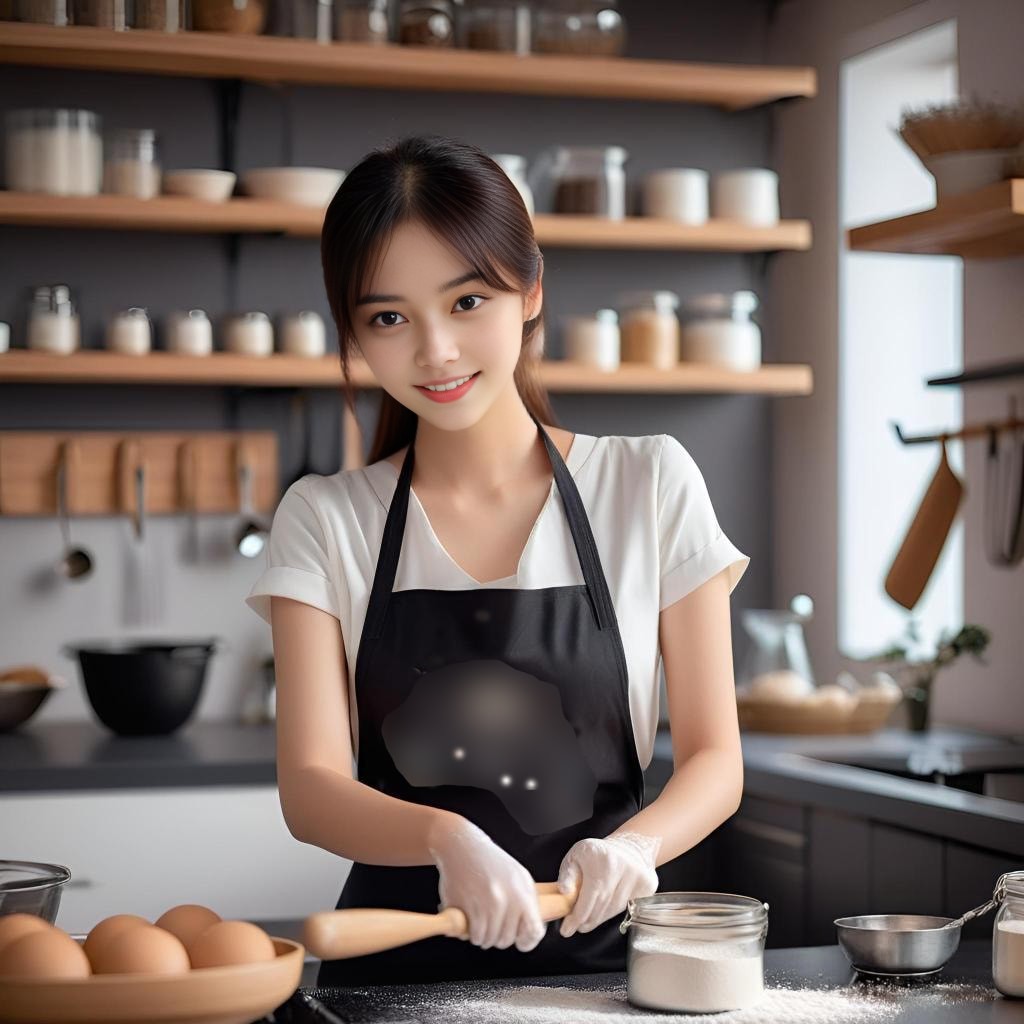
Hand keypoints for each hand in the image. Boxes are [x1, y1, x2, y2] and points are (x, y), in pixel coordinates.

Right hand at [427, 815, 545, 952]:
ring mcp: (489, 903)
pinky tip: (469, 921)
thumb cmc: (489, 861)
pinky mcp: (470, 906)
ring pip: (490, 940)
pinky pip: (475, 935)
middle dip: (498, 937)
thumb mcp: (517, 876)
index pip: (534, 931)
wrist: (461, 846)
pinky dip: (471, 933)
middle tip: (491, 925)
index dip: (527, 942)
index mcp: (524, 891)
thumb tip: (531, 932)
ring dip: (483, 936)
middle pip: (507, 939)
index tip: (519, 942)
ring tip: (479, 921)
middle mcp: (509, 898)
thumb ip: (526, 902)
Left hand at [556, 832, 660, 937]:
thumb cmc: (598, 853)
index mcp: (602, 861)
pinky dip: (612, 912)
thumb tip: (564, 891)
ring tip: (588, 918)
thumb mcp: (576, 855)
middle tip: (576, 926)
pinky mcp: (647, 886)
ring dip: (599, 918)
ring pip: (614, 910)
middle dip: (587, 921)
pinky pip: (626, 908)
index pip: (590, 896)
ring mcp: (638, 877)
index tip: (566, 929)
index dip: (577, 916)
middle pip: (602, 906)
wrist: (629, 846)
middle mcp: (623, 868)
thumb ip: (567, 873)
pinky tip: (605, 908)